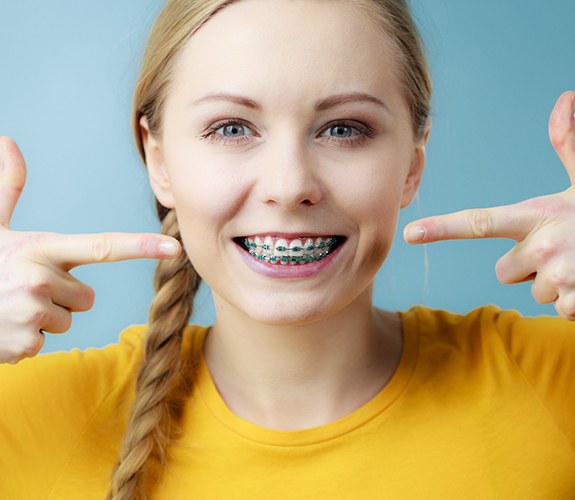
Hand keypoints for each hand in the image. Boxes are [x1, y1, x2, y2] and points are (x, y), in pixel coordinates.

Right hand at [0, 136, 180, 363]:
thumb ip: (7, 189)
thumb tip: (8, 140)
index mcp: (41, 248)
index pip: (101, 246)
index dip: (141, 246)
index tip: (174, 246)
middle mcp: (41, 278)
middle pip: (86, 296)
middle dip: (61, 297)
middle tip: (23, 290)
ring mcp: (34, 311)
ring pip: (68, 319)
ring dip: (44, 318)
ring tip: (11, 307)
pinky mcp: (26, 343)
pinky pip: (47, 342)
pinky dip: (28, 339)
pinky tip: (4, 326)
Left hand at [404, 91, 574, 318]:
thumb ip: (570, 145)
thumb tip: (564, 97)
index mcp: (538, 216)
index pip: (479, 222)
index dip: (442, 228)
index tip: (410, 233)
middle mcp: (543, 247)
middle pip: (504, 271)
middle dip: (526, 265)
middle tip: (563, 249)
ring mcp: (560, 278)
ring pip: (532, 290)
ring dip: (552, 282)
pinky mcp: (574, 303)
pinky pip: (557, 308)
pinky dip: (572, 300)